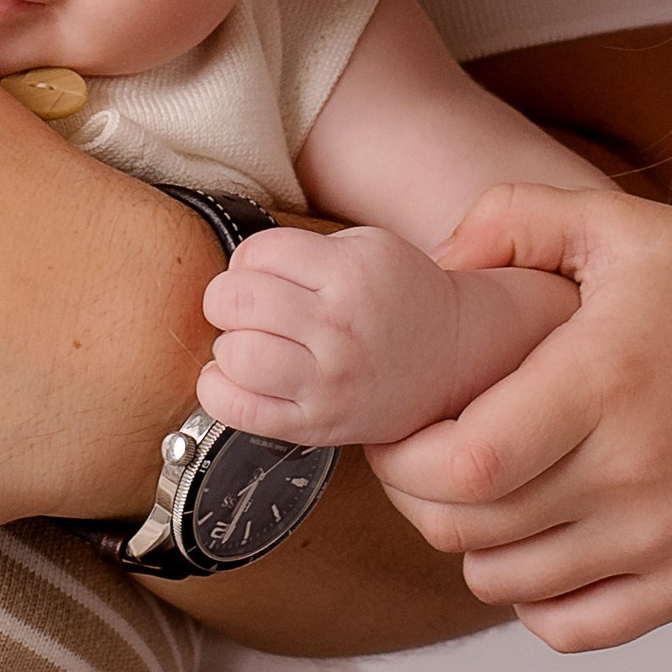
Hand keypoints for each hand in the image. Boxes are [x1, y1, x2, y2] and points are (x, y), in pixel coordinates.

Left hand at [200, 225, 462, 445]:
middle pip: (237, 300)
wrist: (452, 355)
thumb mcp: (366, 246)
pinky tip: (232, 378)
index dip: (246, 259)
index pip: (258, 253)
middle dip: (225, 297)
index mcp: (350, 273)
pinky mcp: (318, 425)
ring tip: (245, 341)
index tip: (258, 272)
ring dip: (227, 345)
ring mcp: (328, 382)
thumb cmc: (399, 295)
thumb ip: (302, 250)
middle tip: (241, 305)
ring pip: (236, 356)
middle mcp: (338, 328)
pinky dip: (218, 392)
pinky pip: (242, 412)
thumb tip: (235, 270)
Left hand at [368, 182, 671, 648]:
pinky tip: (536, 541)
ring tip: (480, 492)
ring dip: (468, 544)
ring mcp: (662, 540)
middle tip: (421, 456)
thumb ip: (517, 216)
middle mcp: (632, 473)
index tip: (398, 425)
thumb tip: (438, 261)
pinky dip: (529, 596)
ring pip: (504, 583)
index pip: (464, 463)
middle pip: (468, 530)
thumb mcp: (627, 228)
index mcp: (606, 380)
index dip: (404, 458)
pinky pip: (568, 627)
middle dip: (418, 498)